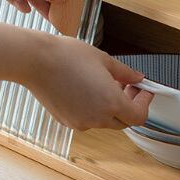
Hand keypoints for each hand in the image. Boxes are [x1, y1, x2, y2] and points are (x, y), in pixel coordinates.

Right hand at [23, 35, 152, 130]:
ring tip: (105, 83)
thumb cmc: (68, 56)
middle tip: (128, 85)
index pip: (139, 117)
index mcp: (111, 103)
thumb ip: (125, 72)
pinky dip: (94, 108)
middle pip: (123, 121)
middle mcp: (97, 118)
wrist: (35, 61)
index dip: (145, 104)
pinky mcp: (66, 121)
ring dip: (111, 106)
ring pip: (105, 121)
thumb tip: (138, 78)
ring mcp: (80, 122)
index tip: (144, 91)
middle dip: (129, 105)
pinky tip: (88, 89)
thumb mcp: (103, 59)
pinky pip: (87, 119)